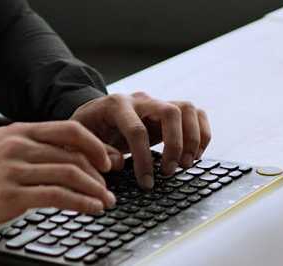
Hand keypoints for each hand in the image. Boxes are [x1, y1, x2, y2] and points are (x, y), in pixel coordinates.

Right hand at [0, 121, 118, 229]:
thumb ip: (26, 143)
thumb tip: (60, 150)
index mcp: (17, 131)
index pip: (68, 129)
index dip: (94, 144)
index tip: (106, 159)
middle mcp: (18, 147)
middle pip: (73, 155)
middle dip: (99, 173)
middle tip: (110, 187)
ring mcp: (14, 171)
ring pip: (69, 175)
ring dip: (94, 190)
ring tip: (105, 201)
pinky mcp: (11, 196)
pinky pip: (56, 197)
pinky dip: (80, 203)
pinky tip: (90, 209)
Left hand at [70, 91, 212, 189]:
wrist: (93, 117)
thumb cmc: (87, 130)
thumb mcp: (80, 140)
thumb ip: (96, 151)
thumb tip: (118, 163)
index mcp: (115, 105)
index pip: (136, 129)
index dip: (143, 159)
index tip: (146, 182)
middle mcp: (140, 100)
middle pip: (170, 111)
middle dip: (174, 145)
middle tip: (169, 172)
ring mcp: (157, 104)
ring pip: (187, 109)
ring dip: (192, 139)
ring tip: (184, 164)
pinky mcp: (169, 112)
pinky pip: (196, 114)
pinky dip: (202, 134)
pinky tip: (193, 155)